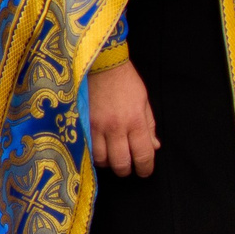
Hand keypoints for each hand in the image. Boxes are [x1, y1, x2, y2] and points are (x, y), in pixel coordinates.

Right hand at [89, 59, 159, 176]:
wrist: (99, 62)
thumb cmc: (124, 79)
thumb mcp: (143, 100)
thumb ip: (149, 125)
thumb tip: (154, 146)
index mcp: (135, 121)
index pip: (143, 155)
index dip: (145, 168)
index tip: (144, 171)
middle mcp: (116, 127)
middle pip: (120, 162)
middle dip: (125, 169)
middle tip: (126, 166)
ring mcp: (95, 126)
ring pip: (100, 159)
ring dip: (106, 162)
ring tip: (109, 156)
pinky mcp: (80, 122)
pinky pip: (85, 147)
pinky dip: (91, 153)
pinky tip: (95, 149)